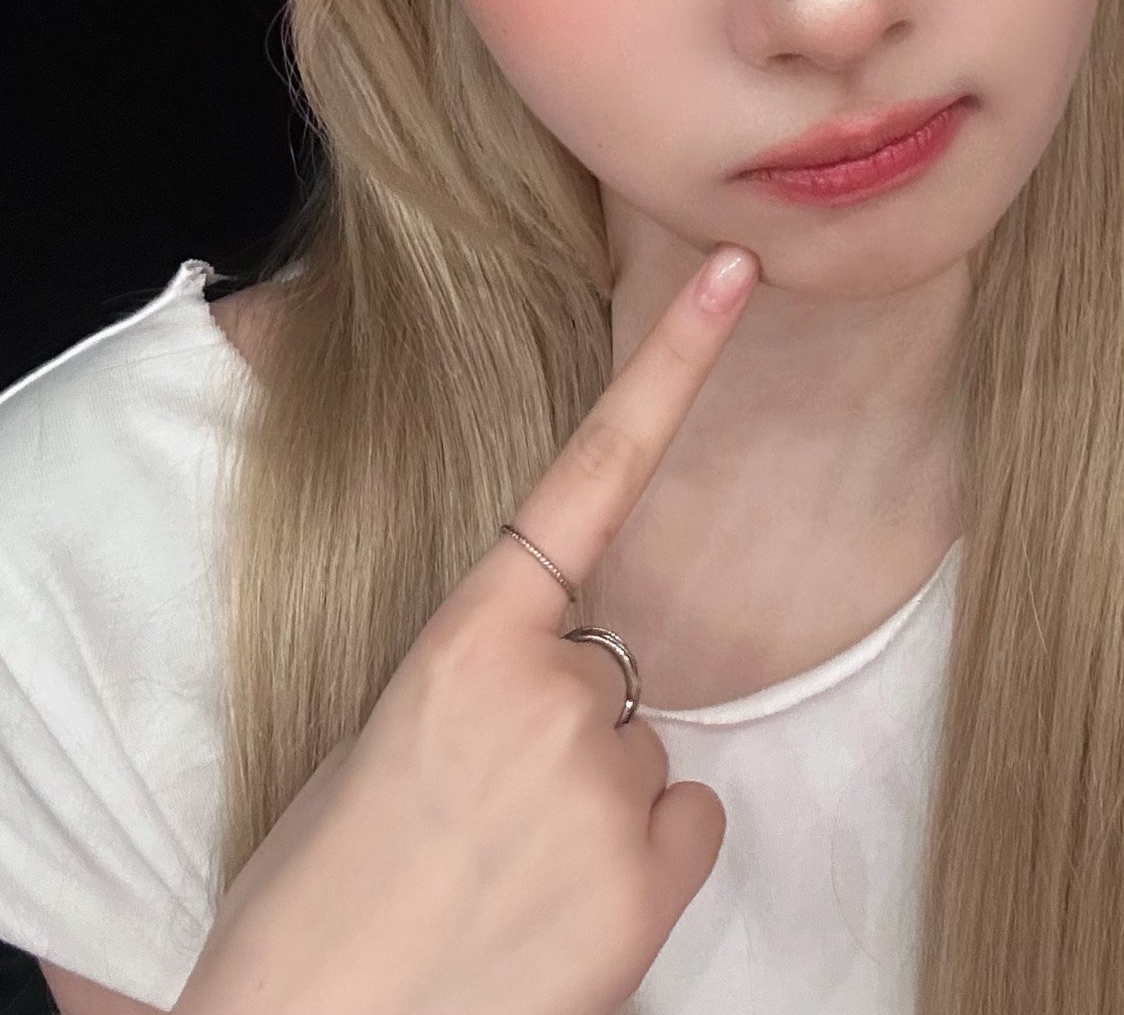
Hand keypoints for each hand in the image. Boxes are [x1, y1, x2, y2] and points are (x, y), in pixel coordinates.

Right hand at [173, 243, 761, 1014]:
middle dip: (567, 731)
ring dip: (598, 808)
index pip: (589, 472)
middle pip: (613, 670)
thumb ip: (476, 680)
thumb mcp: (380, 746)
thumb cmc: (324, 899)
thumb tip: (551, 681)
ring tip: (506, 879)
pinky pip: (684, 822)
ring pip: (644, 754)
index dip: (673, 366)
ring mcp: (605, 779)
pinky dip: (640, 863)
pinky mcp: (649, 874)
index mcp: (461, 639)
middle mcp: (549, 687)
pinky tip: (565, 912)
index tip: (735, 274)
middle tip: (479, 819)